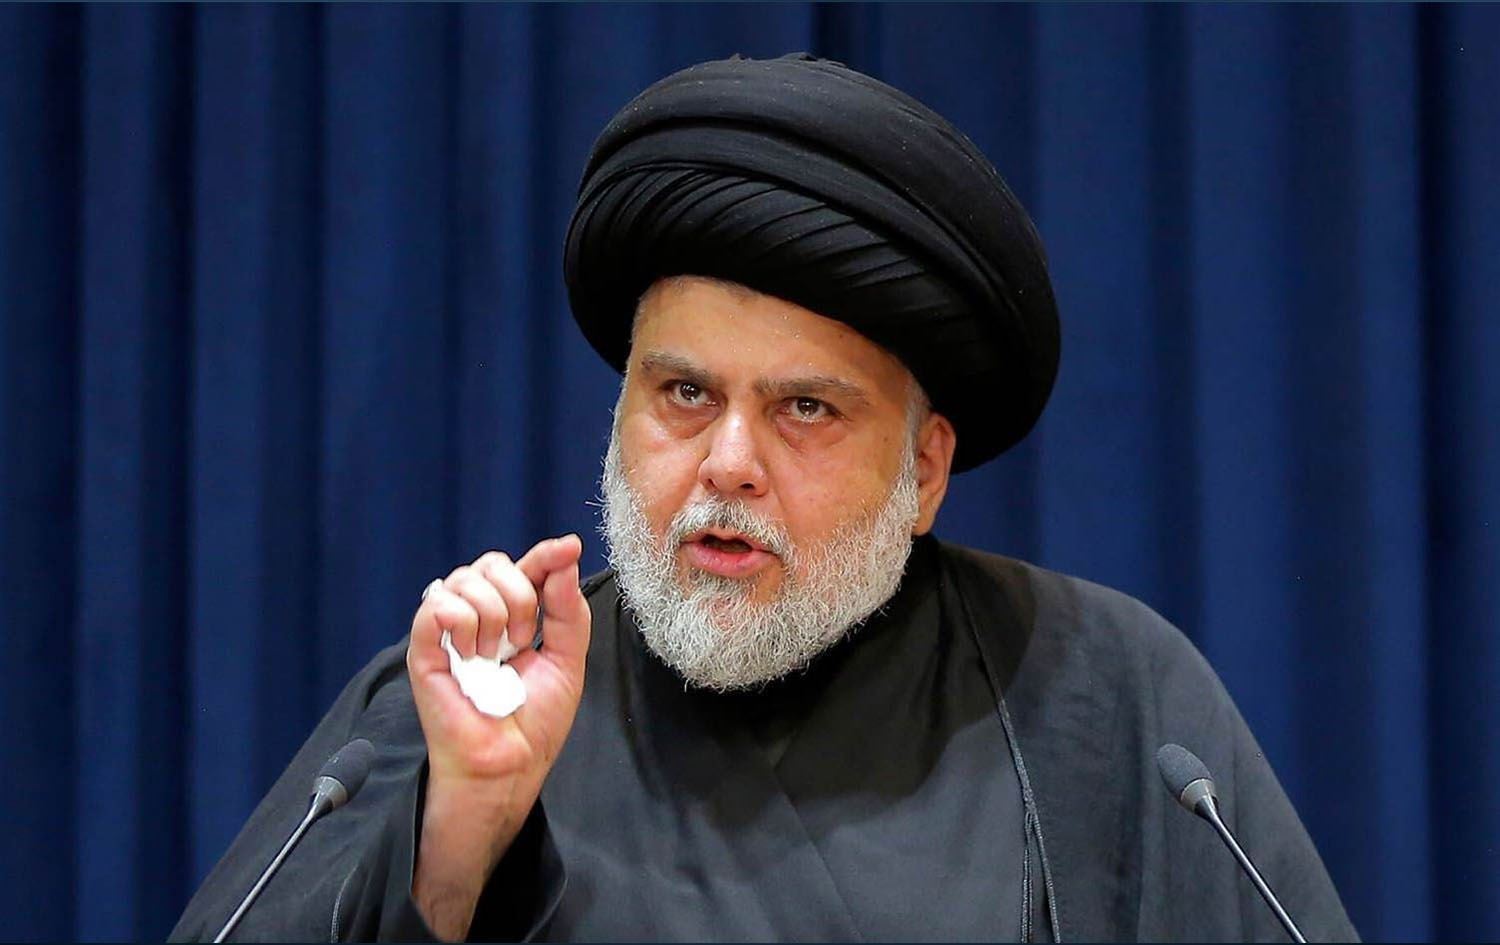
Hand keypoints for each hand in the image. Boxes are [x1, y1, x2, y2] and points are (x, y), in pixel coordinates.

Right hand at [404, 535, 590, 939]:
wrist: (511, 762)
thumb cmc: (534, 720)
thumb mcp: (567, 658)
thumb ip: (568, 608)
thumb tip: (565, 555)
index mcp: (510, 616)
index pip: (522, 567)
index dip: (545, 554)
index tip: (568, 547)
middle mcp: (476, 617)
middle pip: (492, 564)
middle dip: (521, 596)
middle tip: (525, 640)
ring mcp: (448, 631)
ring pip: (465, 579)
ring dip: (494, 614)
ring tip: (497, 655)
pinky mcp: (424, 650)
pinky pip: (436, 606)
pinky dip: (462, 620)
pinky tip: (474, 652)